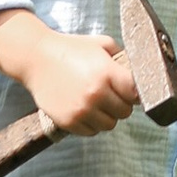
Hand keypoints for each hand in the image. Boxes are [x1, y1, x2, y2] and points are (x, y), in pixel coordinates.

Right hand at [0, 7, 138, 134]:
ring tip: (97, 103)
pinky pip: (91, 132)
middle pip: (125, 112)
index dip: (134, 92)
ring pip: (110, 125)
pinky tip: (85, 109)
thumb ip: (122, 57)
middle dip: (121, 104)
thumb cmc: (70, 49)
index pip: (136, 94)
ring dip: (107, 116)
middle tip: (111, 95)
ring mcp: (82, 110)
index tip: (130, 90)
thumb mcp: (100, 44)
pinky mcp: (69, 122)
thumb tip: (141, 72)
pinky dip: (91, 124)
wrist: (36, 58)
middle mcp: (96, 93)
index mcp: (107, 72)